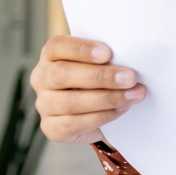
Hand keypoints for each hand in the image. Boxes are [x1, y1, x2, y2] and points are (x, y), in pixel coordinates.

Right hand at [30, 36, 145, 144]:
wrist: (101, 114)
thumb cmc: (102, 78)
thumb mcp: (104, 63)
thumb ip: (109, 58)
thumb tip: (132, 57)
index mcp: (52, 55)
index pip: (57, 46)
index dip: (81, 49)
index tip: (107, 53)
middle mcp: (42, 78)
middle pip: (62, 74)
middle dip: (100, 76)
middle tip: (130, 77)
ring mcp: (44, 104)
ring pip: (69, 102)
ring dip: (107, 98)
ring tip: (133, 95)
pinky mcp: (51, 128)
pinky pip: (73, 124)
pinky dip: (101, 116)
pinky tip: (121, 109)